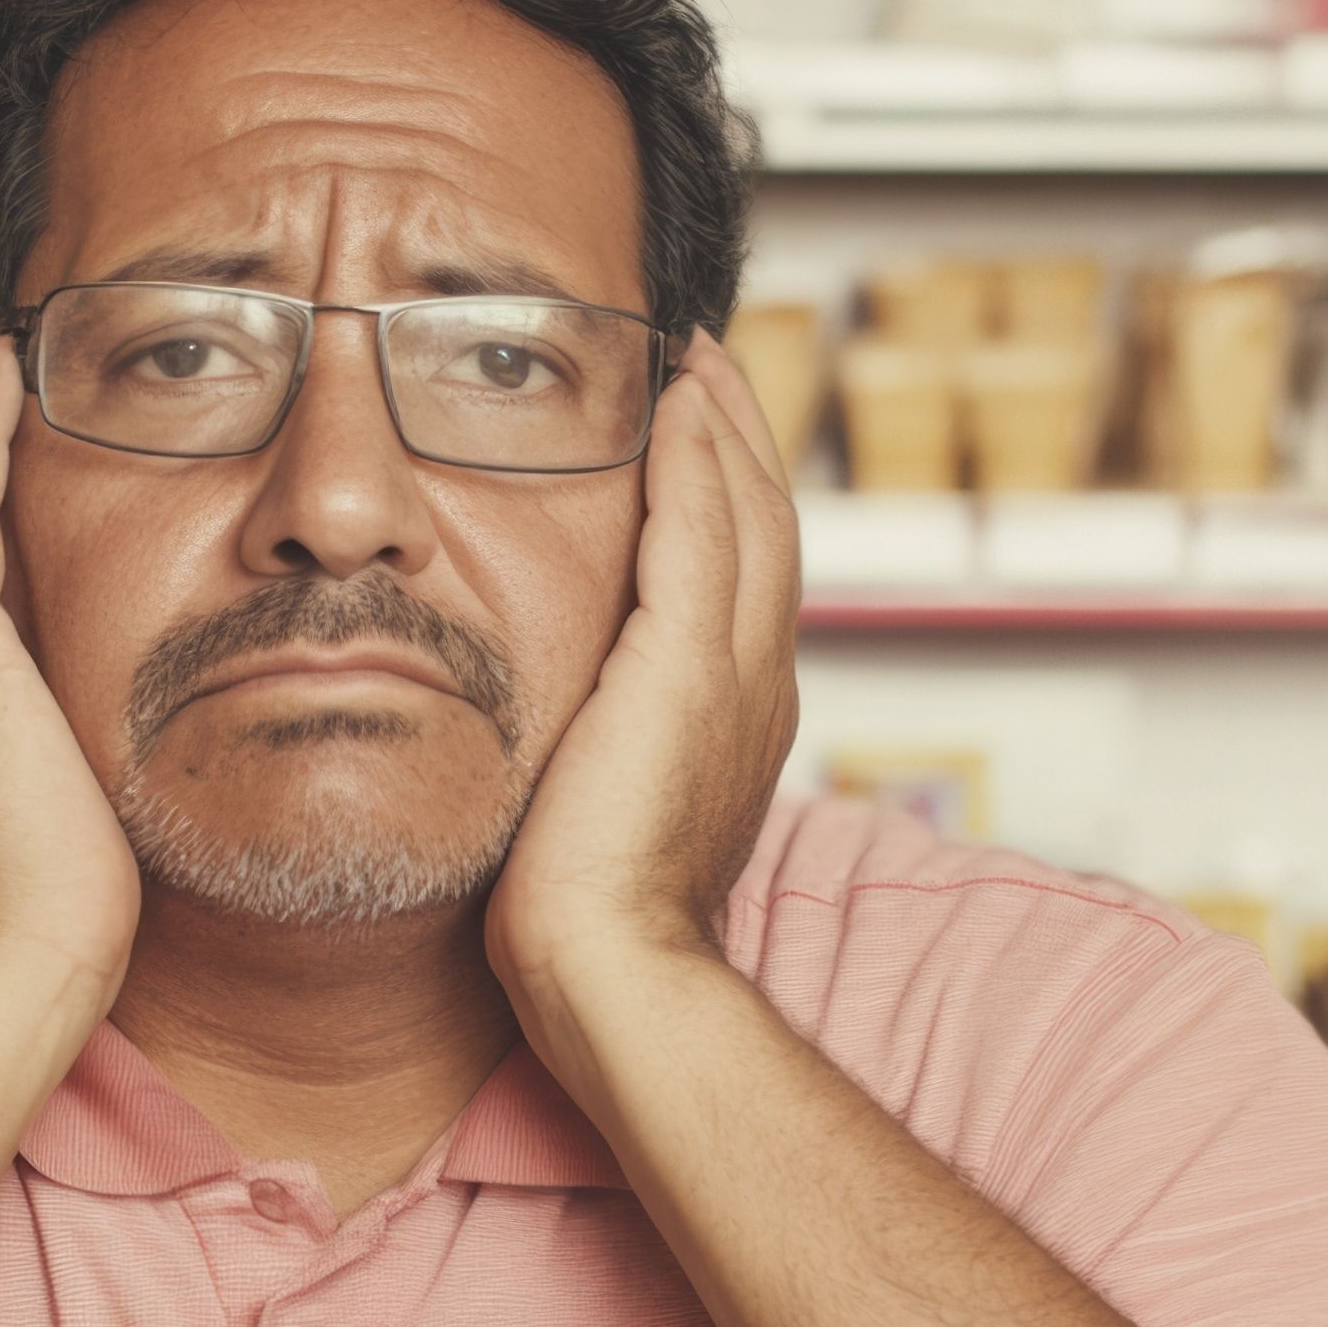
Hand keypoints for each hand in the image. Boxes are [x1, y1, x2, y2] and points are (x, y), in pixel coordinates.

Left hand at [485, 331, 800, 1019]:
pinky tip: (673, 406)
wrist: (610, 969)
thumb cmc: (583, 920)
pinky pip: (699, 534)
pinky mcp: (686, 668)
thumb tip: (561, 723)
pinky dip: (694, 462)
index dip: (730, 497)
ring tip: (695, 357)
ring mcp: (733, 674)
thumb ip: (601, 745)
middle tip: (709, 360)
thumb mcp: (599, 806)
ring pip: (746, 514)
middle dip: (740, 437)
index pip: (745, 579)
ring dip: (723, 426)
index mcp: (738, 719)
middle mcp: (756, 686)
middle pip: (766, 526)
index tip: (699, 430)